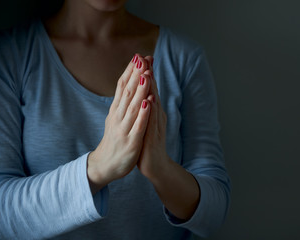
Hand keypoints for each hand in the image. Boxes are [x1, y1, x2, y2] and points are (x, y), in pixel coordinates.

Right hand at [87, 54, 151, 193]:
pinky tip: (148, 102)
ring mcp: (124, 128)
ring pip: (133, 105)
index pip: (123, 86)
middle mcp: (118, 116)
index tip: (138, 55)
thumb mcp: (116, 118)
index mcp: (116, 110)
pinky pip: (138, 125)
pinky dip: (143, 113)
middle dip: (136, 74)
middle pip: (128, 92)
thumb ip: (123, 102)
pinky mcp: (131, 141)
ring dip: (140, 89)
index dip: (131, 71)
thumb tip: (128, 83)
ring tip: (146, 74)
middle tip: (142, 58)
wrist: (105, 165)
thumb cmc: (115, 140)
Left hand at [137, 56, 199, 219]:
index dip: (146, 72)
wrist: (155, 166)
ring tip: (148, 74)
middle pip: (153, 92)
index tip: (142, 56)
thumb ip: (145, 106)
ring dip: (151, 89)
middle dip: (149, 75)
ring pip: (154, 104)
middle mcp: (156, 116)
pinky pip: (152, 122)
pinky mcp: (154, 137)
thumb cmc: (148, 143)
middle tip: (147, 57)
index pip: (149, 88)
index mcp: (153, 111)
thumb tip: (144, 91)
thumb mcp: (145, 121)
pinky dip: (150, 111)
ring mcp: (156, 126)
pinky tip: (149, 101)